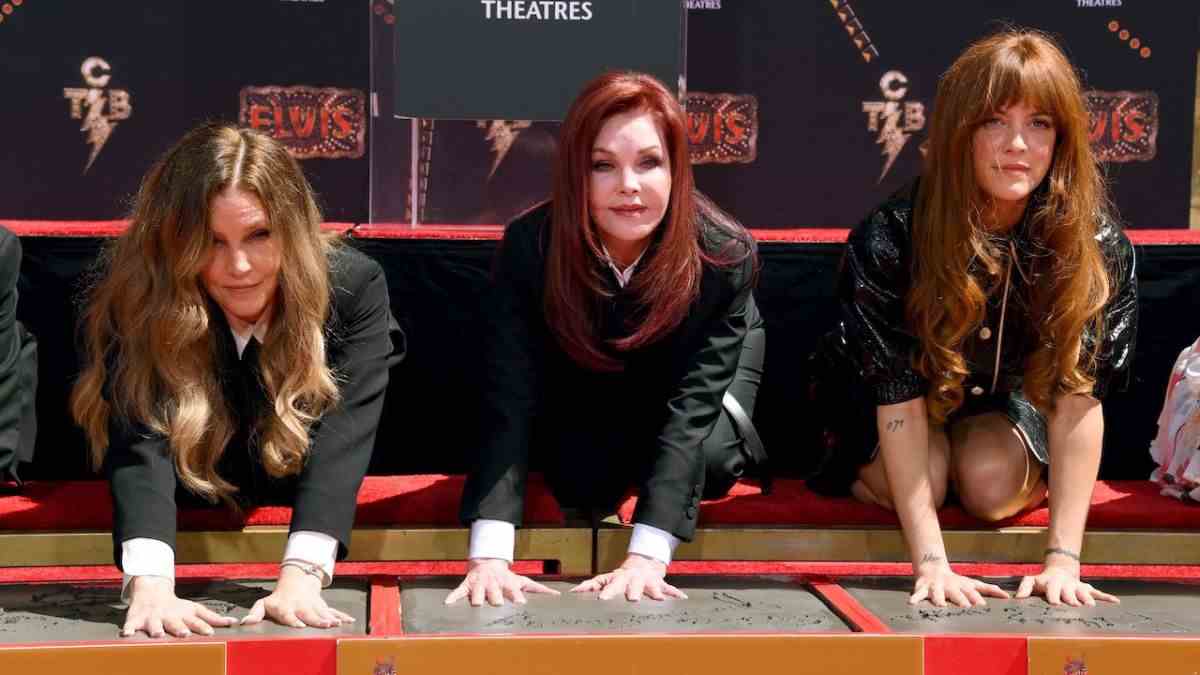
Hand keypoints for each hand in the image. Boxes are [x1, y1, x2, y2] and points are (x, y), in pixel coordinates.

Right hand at [122, 575, 235, 637]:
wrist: (151, 592)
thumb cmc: (177, 607)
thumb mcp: (195, 609)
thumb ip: (213, 618)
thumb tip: (234, 623)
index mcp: (184, 615)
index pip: (196, 621)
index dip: (203, 627)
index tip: (210, 633)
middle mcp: (169, 616)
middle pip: (175, 623)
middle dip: (179, 628)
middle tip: (184, 634)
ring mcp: (153, 618)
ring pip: (154, 624)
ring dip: (156, 629)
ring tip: (157, 634)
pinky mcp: (136, 620)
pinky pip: (130, 625)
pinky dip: (128, 629)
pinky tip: (127, 634)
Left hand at [241, 565, 355, 628]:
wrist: (297, 582)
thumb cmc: (278, 599)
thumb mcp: (264, 604)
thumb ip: (255, 613)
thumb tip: (244, 623)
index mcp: (286, 607)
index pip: (288, 614)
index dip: (293, 620)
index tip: (299, 625)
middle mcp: (301, 607)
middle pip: (309, 614)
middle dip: (318, 619)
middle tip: (325, 624)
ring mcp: (313, 606)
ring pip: (323, 613)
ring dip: (331, 618)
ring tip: (337, 623)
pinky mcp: (323, 607)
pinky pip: (333, 611)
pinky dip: (342, 615)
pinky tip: (349, 621)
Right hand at [444, 558, 559, 606]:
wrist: (488, 563)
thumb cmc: (507, 577)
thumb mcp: (523, 581)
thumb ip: (539, 590)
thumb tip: (557, 596)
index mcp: (507, 584)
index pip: (513, 591)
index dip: (516, 597)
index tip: (520, 604)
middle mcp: (493, 584)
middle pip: (494, 593)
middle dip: (495, 598)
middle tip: (497, 604)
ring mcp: (479, 584)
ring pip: (477, 593)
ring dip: (477, 598)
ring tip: (477, 603)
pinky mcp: (467, 585)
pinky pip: (459, 591)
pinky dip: (453, 596)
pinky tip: (448, 603)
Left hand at [570, 553, 686, 601]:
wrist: (643, 564)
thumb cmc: (621, 576)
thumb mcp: (606, 578)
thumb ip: (590, 585)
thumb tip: (573, 591)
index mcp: (619, 578)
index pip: (611, 584)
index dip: (607, 591)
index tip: (601, 600)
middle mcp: (634, 578)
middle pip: (632, 585)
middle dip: (633, 591)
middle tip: (633, 599)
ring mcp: (648, 581)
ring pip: (652, 587)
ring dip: (655, 592)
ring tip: (660, 600)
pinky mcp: (660, 584)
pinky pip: (669, 589)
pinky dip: (675, 594)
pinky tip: (682, 599)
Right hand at [910, 559, 1009, 607]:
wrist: (932, 567)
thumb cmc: (955, 580)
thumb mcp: (971, 583)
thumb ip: (988, 589)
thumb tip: (1006, 595)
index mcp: (963, 585)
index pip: (972, 592)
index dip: (977, 599)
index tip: (983, 608)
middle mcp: (950, 585)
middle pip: (957, 594)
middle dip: (960, 600)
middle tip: (965, 608)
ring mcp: (936, 586)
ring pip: (937, 594)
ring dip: (938, 599)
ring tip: (940, 606)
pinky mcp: (923, 588)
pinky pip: (918, 593)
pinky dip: (915, 598)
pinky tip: (912, 603)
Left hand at [1016, 559, 1118, 606]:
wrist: (1059, 570)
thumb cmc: (1043, 581)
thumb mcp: (1031, 581)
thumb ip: (1024, 588)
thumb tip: (1016, 599)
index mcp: (1052, 583)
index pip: (1052, 589)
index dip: (1053, 595)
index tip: (1054, 603)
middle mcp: (1066, 584)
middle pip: (1069, 591)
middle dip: (1071, 598)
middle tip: (1075, 606)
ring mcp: (1077, 587)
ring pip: (1084, 592)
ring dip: (1087, 599)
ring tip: (1091, 606)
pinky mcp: (1087, 589)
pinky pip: (1098, 593)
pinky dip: (1106, 597)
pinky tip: (1115, 602)